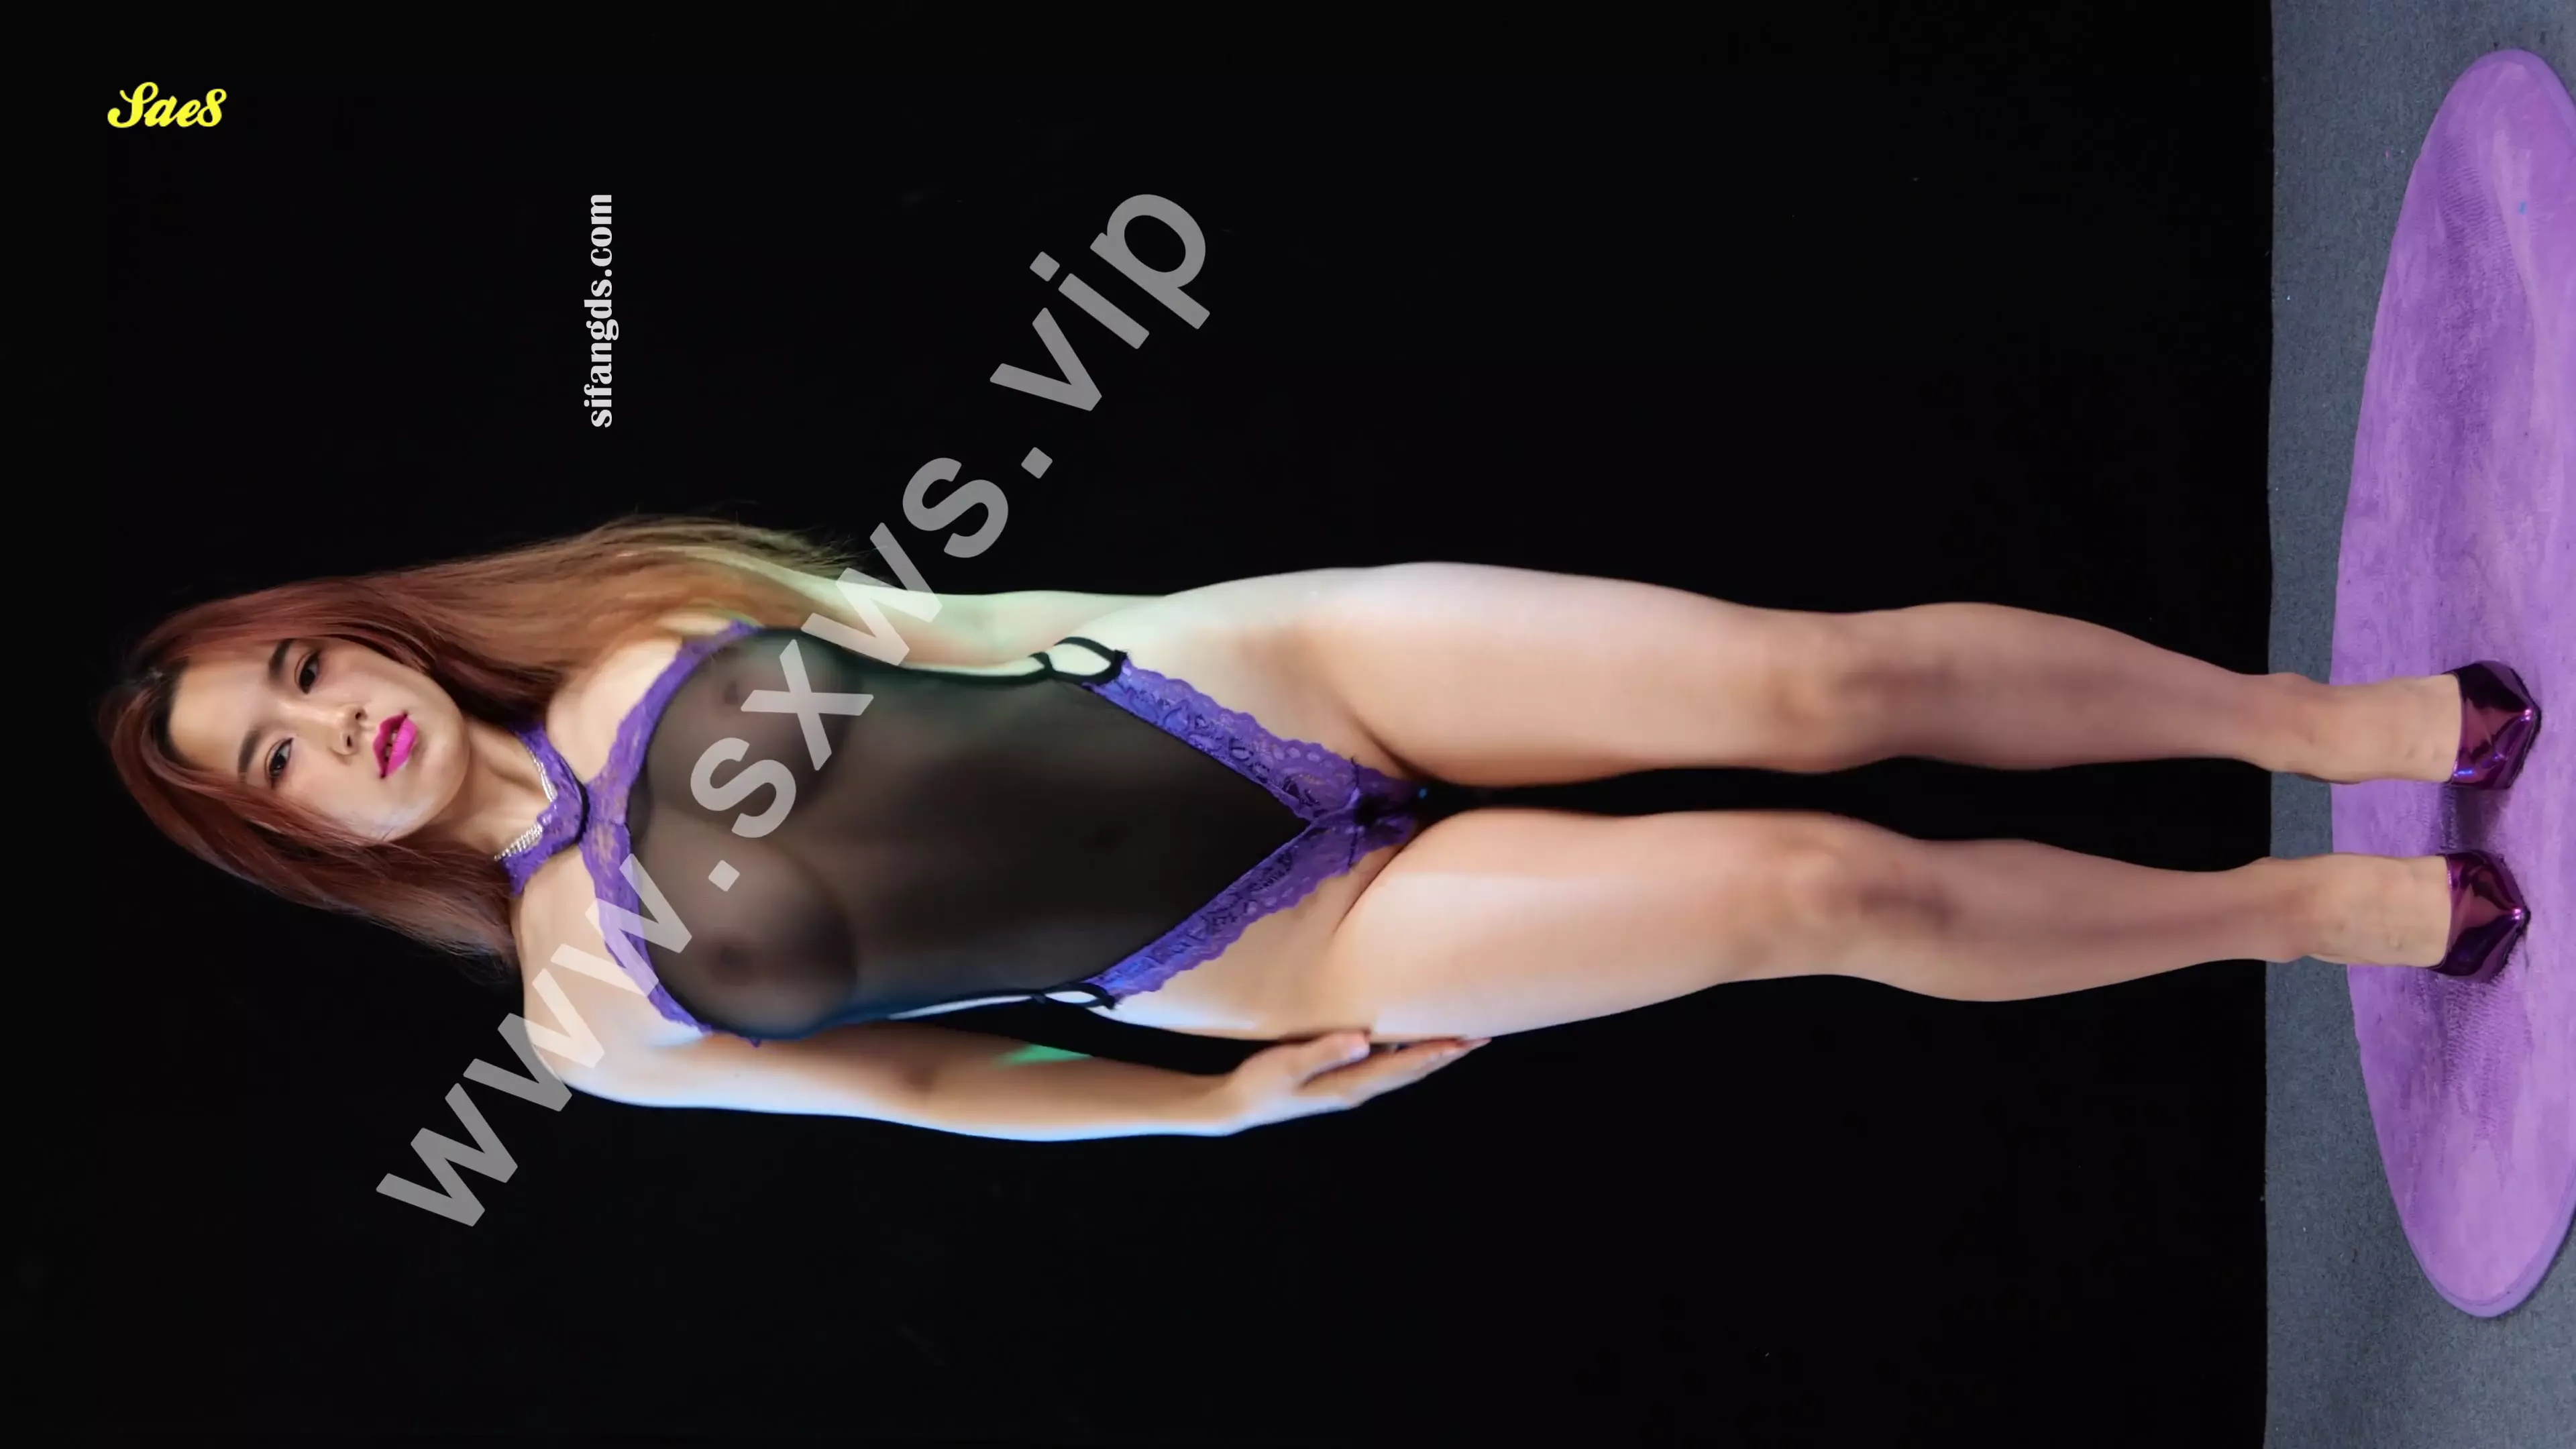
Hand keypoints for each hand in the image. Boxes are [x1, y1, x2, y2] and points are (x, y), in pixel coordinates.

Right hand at [1216, 1031, 1488, 1132]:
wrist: (1238, 1105)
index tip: (1464, 1041)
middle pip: (1411, 1070)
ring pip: (1401, 1069)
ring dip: (1431, 1054)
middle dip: (1445, 1054)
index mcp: (1349, 1085)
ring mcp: (1349, 1085)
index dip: (1434, 1053)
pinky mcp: (1340, 1078)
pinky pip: (1385, 1064)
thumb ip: (1323, 1052)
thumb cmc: (1260, 1083)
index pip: (1402, 1067)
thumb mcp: (1286, 1065)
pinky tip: (1412, 1037)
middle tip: (1481, 1037)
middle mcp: (1357, 1088)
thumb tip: (1363, 1041)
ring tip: (1459, 1038)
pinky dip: (1407, 1052)